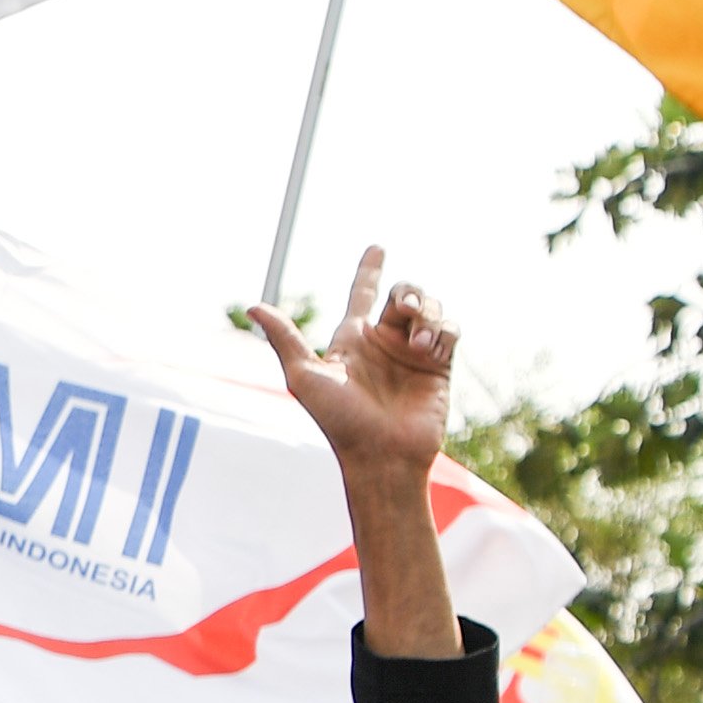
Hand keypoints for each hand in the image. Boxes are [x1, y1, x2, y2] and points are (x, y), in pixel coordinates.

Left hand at [248, 247, 453, 482]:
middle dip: (408, 292)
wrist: (382, 455)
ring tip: (420, 346)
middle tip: (406, 310)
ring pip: (429, 309)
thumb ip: (284, 339)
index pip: (362, 295)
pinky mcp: (439, 366)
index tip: (377, 247)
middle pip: (403, 294)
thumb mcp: (305, 376)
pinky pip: (450, 330)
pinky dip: (443, 330)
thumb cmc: (339, 420)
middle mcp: (384, 343)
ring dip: (427, 315)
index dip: (369, 271)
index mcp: (352, 340)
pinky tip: (430, 350)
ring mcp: (413, 354)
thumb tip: (252, 306)